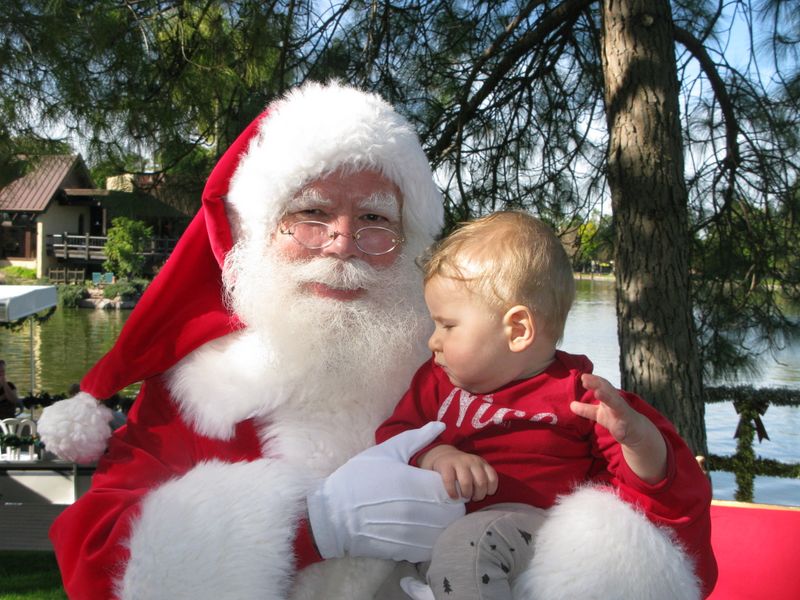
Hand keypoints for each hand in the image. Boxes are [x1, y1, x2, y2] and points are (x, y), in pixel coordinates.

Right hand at [307, 422, 465, 561]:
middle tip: (432, 497)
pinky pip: (431, 544)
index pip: (450, 486)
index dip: (447, 483)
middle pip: (453, 510)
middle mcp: (420, 511)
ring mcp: (414, 533)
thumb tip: (441, 425)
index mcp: (417, 484)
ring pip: (444, 529)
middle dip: (447, 502)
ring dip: (441, 520)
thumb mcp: (386, 452)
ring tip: (425, 512)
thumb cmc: (358, 478)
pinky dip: (430, 536)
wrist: (333, 514)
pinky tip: (416, 527)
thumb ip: (416, 439)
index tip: (434, 481)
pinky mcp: (407, 549)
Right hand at [419, 444, 498, 500]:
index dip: (490, 490)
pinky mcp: (446, 465)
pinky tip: (453, 496)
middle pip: (481, 482)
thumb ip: (482, 478)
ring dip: (466, 493)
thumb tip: (487, 496)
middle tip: (473, 498)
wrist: (443, 455)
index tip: (484, 494)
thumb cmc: (462, 469)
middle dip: (478, 495)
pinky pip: (450, 481)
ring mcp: (459, 462)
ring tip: (463, 497)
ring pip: (467, 482)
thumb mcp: (475, 469)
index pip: (492, 478)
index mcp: (482, 463)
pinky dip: (452, 492)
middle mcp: (472, 461)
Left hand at [571, 373, 666, 482]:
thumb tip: (571, 405)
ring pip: (618, 406)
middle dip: (599, 385)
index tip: (583, 377)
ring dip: (608, 398)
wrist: (638, 434)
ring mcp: (624, 417)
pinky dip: (621, 430)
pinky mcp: (629, 430)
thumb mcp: (599, 414)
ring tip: (598, 392)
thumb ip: (586, 410)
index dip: (594, 381)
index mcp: (610, 399)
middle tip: (586, 379)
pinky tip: (618, 432)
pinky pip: (625, 430)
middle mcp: (618, 405)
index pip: (603, 386)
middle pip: (609, 392)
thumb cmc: (618, 419)